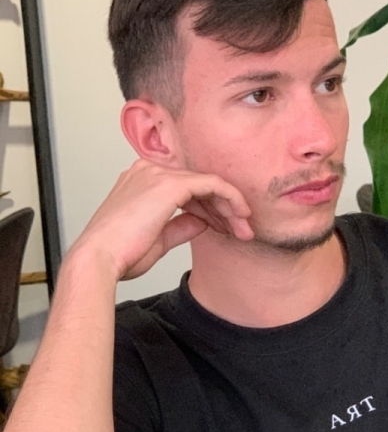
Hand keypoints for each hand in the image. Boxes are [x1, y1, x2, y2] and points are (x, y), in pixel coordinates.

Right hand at [69, 160, 252, 280]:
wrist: (99, 259)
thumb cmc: (119, 254)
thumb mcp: (157, 239)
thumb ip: (181, 226)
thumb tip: (202, 221)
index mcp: (140, 181)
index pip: (185, 188)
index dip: (209, 208)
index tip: (224, 228)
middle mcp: (148, 172)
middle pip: (198, 184)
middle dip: (223, 208)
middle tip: (242, 230)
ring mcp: (158, 174)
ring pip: (207, 183)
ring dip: (230, 207)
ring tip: (243, 230)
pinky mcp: (170, 184)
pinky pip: (211, 184)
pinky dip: (230, 198)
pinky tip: (239, 216)